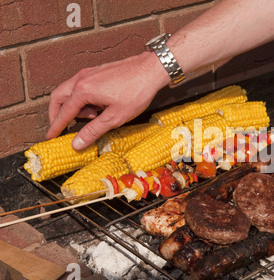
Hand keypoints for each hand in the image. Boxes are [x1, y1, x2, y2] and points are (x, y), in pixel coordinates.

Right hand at [46, 51, 169, 150]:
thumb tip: (76, 143)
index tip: (50, 137)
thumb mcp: (114, 117)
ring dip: (72, 106)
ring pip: (69, 90)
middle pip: (58, 97)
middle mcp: (81, 79)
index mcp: (83, 91)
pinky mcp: (97, 71)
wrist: (151, 70)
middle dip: (57, 114)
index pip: (63, 112)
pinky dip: (82, 97)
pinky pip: (80, 85)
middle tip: (61, 127)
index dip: (56, 127)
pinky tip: (98, 106)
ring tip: (91, 117)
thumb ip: (93, 130)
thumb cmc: (136, 92)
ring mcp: (89, 73)